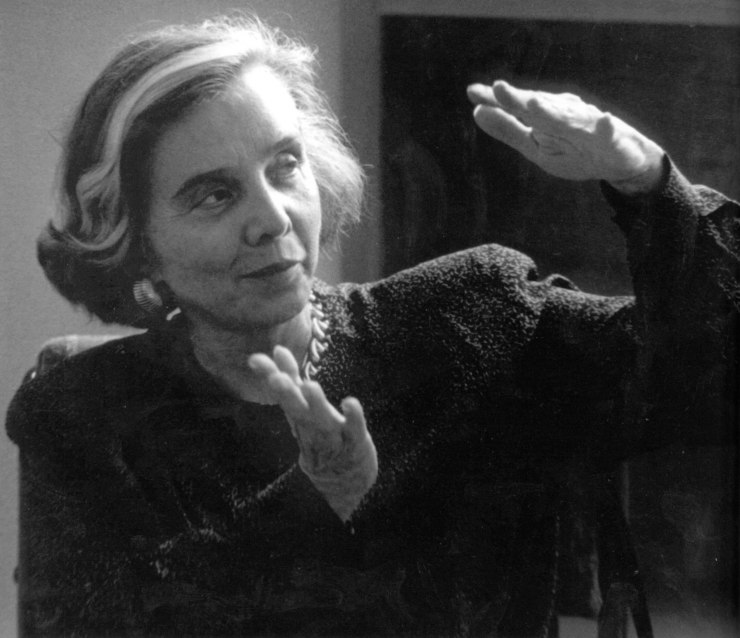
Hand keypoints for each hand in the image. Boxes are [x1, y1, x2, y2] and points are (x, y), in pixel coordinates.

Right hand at [248, 346, 377, 521]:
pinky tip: (350, 401)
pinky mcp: (356, 440)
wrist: (343, 477)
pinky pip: (355, 428)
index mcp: (299, 413)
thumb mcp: (303, 407)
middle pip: (297, 408)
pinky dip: (354, 416)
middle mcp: (312, 424)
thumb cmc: (320, 434)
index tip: (255, 360)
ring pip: (322, 419)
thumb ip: (291, 378)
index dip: (270, 375)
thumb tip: (278, 349)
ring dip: (316, 404)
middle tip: (276, 378)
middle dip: (286, 393)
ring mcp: (333, 434)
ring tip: (309, 386)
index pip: (283, 393)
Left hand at [467, 80, 664, 193]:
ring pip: (569, 118)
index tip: (472, 92)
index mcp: (545, 117)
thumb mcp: (536, 146)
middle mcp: (564, 115)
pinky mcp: (612, 139)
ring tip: (534, 103)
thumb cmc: (575, 150)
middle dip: (519, 100)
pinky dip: (606, 127)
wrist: (621, 160)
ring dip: (553, 110)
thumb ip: (508, 129)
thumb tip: (476, 112)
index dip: (497, 100)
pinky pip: (609, 133)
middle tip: (498, 88)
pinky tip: (604, 121)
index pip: (518, 106)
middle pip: (538, 108)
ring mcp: (588, 126)